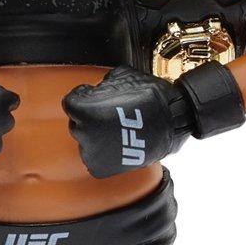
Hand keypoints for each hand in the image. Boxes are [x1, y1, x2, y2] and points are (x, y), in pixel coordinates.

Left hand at [62, 67, 191, 177]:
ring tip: (117, 129)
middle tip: (109, 113)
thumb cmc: (150, 97)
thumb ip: (102, 84)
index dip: (83, 97)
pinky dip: (103, 151)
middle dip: (89, 116)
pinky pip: (94, 158)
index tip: (92, 96)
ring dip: (96, 135)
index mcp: (85, 112)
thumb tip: (96, 89)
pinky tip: (118, 143)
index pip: (70, 103)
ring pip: (86, 141)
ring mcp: (92, 154)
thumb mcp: (123, 77)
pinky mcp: (101, 168)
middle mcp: (85, 134)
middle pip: (77, 123)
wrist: (175, 121)